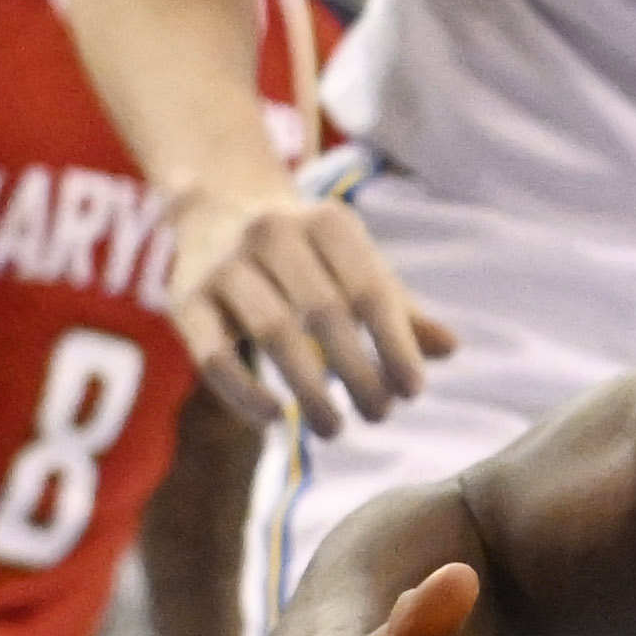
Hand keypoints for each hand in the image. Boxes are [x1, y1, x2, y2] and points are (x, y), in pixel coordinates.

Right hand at [174, 184, 459, 434]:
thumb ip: (398, 309)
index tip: (413, 392)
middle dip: (358, 372)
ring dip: (310, 389)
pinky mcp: (185, 298)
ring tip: (335, 428)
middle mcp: (272, 232)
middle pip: (324, 312)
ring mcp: (224, 263)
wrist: (217, 207)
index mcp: (327, 223)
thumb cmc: (309, 255)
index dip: (395, 345)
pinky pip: (215, 354)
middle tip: (379, 415)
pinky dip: (246, 392)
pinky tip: (276, 419)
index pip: (370, 289)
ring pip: (273, 332)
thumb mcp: (355, 266)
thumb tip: (450, 348)